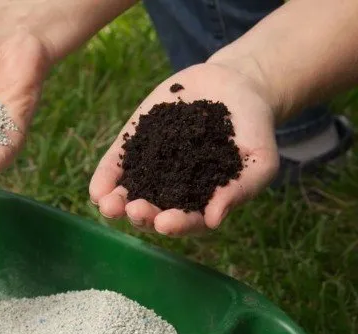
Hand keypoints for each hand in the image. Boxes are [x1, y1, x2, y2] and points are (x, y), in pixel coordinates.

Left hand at [89, 63, 279, 235]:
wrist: (236, 85)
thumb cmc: (254, 129)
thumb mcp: (260, 160)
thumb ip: (240, 189)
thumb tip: (214, 220)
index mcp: (204, 202)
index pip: (189, 221)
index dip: (177, 224)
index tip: (165, 223)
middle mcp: (175, 191)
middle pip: (155, 212)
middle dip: (142, 214)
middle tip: (135, 210)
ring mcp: (153, 168)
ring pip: (130, 194)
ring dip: (117, 204)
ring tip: (108, 205)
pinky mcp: (136, 144)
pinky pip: (117, 165)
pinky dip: (105, 178)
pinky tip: (97, 190)